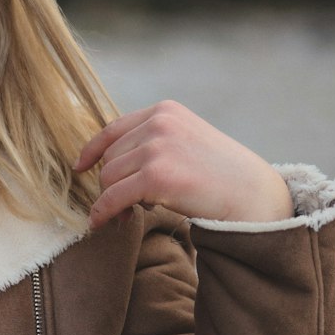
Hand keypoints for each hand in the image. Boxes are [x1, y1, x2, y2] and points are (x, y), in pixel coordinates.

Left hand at [75, 101, 292, 230]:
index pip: (114, 129)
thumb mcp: (188, 142)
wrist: (253, 196)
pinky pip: (112, 197)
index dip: (93, 150)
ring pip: (108, 178)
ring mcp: (157, 147)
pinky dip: (103, 212)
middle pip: (110, 158)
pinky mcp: (156, 176)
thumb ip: (154, 143)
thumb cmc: (222, 175)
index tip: (81, 167)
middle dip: (112, 184)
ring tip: (132, 213)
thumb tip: (110, 165)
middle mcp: (159, 123)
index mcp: (165, 111)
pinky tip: (103, 223)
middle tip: (126, 207)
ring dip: (113, 200)